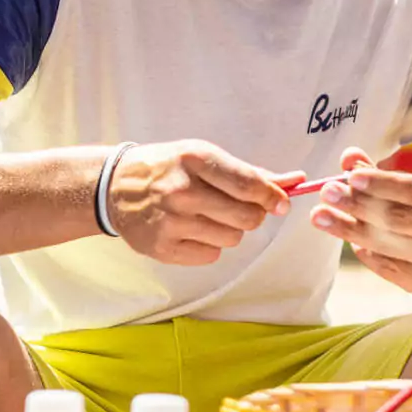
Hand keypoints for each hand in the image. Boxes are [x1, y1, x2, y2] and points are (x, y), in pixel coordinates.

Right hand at [108, 140, 303, 265]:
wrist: (114, 187)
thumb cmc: (169, 168)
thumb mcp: (204, 157)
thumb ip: (251, 172)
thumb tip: (297, 180)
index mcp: (195, 159)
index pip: (249, 184)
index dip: (273, 196)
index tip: (280, 202)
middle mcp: (182, 190)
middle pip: (247, 217)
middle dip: (253, 215)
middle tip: (240, 208)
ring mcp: (170, 221)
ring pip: (232, 238)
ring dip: (229, 229)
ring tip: (207, 216)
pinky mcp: (162, 247)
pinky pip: (211, 255)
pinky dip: (208, 245)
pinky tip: (191, 230)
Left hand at [311, 148, 411, 293]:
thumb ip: (378, 172)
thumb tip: (348, 158)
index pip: (411, 190)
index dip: (379, 184)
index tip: (350, 178)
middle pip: (394, 218)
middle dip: (356, 205)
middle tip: (326, 193)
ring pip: (384, 243)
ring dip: (348, 229)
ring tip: (320, 216)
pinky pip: (383, 265)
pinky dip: (363, 251)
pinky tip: (351, 240)